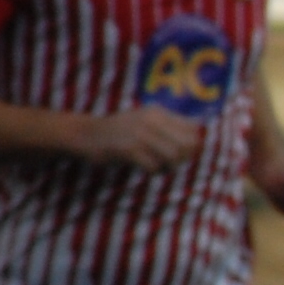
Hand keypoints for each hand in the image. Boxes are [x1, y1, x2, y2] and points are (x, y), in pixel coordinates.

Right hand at [78, 107, 204, 171]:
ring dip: (169, 166)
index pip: (193, 128)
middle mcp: (152, 120)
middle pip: (188, 144)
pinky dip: (153, 171)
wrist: (86, 134)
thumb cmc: (118, 131)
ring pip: (173, 156)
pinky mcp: (129, 149)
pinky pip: (153, 166)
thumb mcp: (144, 119)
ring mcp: (140, 134)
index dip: (194, 144)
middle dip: (185, 158)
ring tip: (159, 167)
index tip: (184, 153)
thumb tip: (197, 135)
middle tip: (172, 163)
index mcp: (158, 112)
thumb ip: (167, 125)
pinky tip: (146, 168)